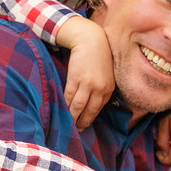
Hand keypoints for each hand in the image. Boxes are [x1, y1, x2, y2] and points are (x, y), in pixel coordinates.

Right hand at [56, 15, 114, 129]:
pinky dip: (65, 105)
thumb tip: (92, 104)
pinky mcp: (76, 79)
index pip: (97, 109)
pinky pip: (69, 96)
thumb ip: (102, 88)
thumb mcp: (106, 74)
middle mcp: (100, 89)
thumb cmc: (98, 57)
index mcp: (108, 89)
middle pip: (88, 111)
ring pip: (77, 106)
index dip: (89, 119)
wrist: (91, 40)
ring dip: (72, 117)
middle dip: (81, 122)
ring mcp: (88, 84)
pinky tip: (62, 110)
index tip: (83, 125)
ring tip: (68, 123)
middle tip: (75, 130)